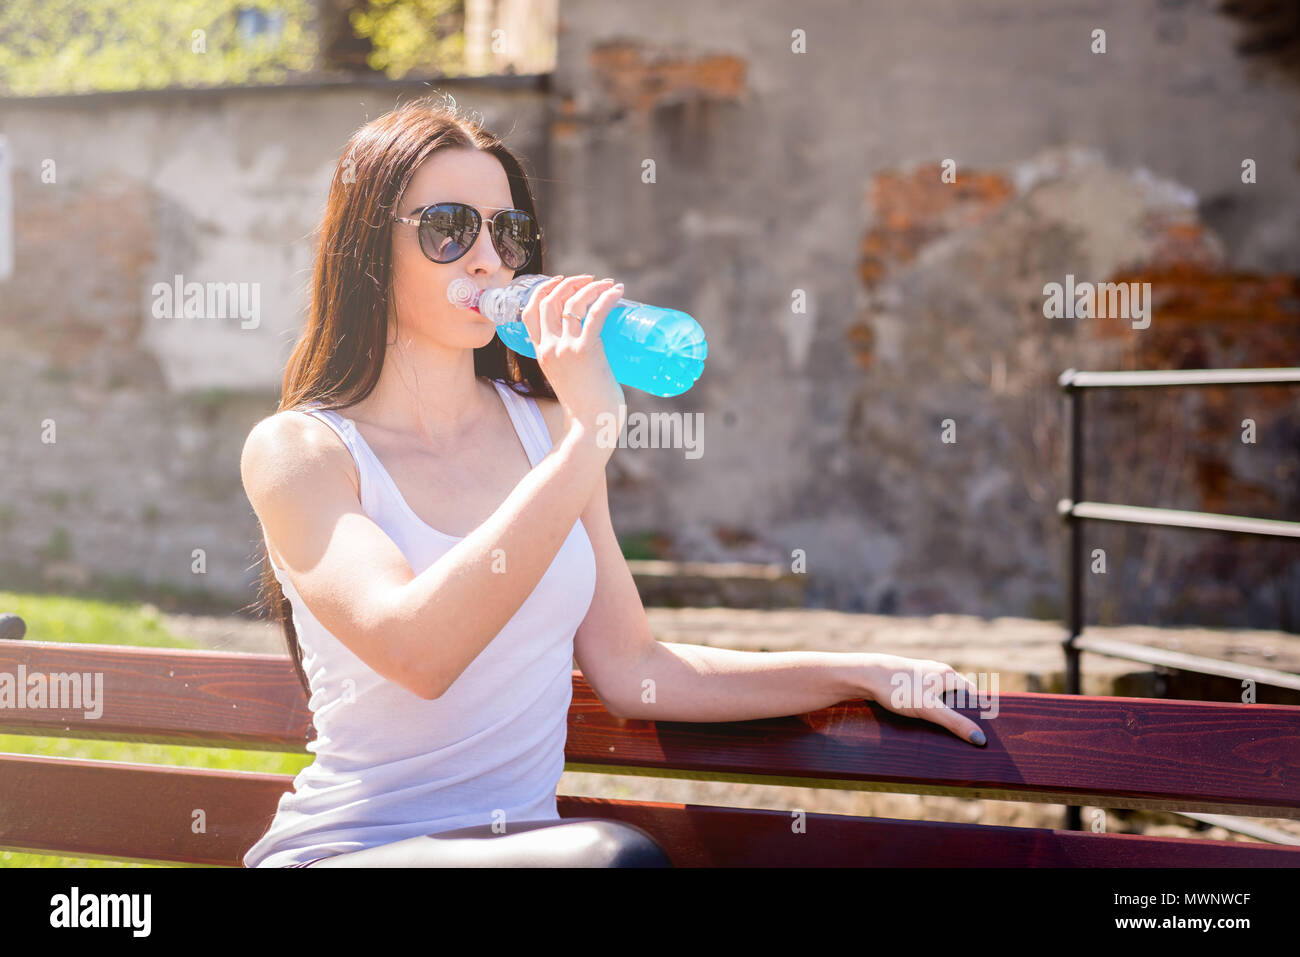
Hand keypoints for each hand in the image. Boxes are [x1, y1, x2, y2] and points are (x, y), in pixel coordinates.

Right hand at [520, 275, 626, 451]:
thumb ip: (572, 363)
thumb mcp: (568, 378)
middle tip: (591, 280)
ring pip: (573, 303)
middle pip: (550, 300)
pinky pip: (595, 314)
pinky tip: (618, 291)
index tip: (561, 281)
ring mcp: (566, 348)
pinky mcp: (586, 351)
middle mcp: (549, 347)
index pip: (530, 311)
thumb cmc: (587, 408)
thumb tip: (595, 350)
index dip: (543, 289)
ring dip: (591, 287)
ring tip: (609, 284)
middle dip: (570, 283)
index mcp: (541, 352)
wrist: (591, 428)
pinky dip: (607, 298)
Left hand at [857, 653, 986, 746]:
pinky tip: (926, 722)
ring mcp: (923, 676)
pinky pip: (928, 698)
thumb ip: (955, 723)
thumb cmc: (899, 689)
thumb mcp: (930, 709)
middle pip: (958, 697)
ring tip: (947, 732)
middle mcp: (938, 672)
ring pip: (942, 697)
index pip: (974, 695)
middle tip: (965, 737)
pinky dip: (931, 709)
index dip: (979, 713)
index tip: (983, 733)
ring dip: (945, 713)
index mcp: (948, 675)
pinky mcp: (910, 683)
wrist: (866, 675)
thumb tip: (980, 739)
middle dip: (962, 715)